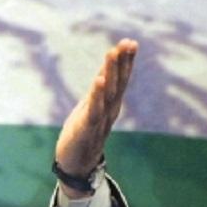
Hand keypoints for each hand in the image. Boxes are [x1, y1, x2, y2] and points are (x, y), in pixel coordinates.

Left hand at [55, 38, 137, 197]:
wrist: (76, 165)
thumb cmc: (83, 133)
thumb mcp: (91, 107)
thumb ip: (98, 90)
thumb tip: (105, 69)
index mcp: (110, 104)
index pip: (120, 79)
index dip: (125, 61)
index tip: (130, 42)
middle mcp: (109, 110)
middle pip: (117, 83)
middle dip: (122, 62)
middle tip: (128, 42)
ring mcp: (100, 120)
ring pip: (107, 93)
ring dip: (110, 72)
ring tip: (112, 53)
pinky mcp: (86, 129)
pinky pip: (93, 110)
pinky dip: (97, 95)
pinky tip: (98, 80)